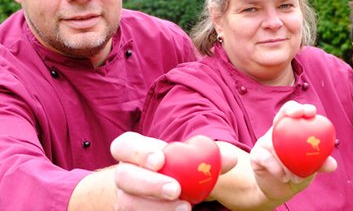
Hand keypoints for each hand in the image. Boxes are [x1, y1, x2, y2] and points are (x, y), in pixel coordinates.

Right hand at [110, 132, 236, 210]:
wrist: (171, 195)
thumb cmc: (182, 172)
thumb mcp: (195, 163)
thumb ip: (212, 159)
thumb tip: (228, 159)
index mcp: (134, 152)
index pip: (124, 146)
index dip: (138, 152)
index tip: (160, 159)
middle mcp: (124, 174)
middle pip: (124, 176)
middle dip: (148, 183)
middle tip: (175, 189)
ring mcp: (125, 198)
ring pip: (129, 203)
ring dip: (157, 207)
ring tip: (185, 207)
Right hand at [246, 101, 335, 201]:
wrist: (279, 190)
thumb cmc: (297, 174)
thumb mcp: (311, 169)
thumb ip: (320, 164)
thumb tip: (333, 164)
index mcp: (293, 131)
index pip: (297, 113)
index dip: (302, 108)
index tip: (311, 111)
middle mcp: (278, 132)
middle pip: (283, 114)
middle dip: (292, 109)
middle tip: (299, 114)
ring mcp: (265, 142)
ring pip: (273, 139)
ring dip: (286, 156)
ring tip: (296, 174)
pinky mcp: (256, 155)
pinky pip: (266, 158)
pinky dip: (277, 169)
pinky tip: (285, 177)